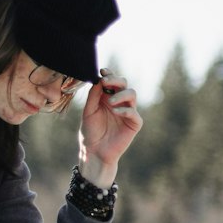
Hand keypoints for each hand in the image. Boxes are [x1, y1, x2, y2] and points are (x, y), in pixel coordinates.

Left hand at [77, 68, 142, 187]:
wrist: (94, 151)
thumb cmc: (90, 132)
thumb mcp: (88, 111)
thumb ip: (94, 96)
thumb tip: (99, 80)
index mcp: (107, 97)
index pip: (111, 81)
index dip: (109, 74)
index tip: (102, 72)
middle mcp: (119, 102)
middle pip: (124, 83)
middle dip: (116, 80)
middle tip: (106, 82)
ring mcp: (127, 111)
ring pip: (132, 94)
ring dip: (121, 94)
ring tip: (110, 101)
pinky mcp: (134, 124)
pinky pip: (134, 113)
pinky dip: (125, 110)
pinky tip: (115, 112)